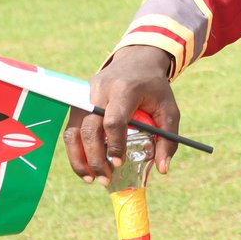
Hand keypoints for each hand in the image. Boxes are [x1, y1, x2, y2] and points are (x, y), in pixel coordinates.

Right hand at [62, 46, 178, 184]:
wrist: (136, 61)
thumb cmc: (154, 88)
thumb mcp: (169, 109)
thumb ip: (169, 138)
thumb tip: (162, 169)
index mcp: (125, 90)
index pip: (113, 120)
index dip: (114, 144)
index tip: (118, 163)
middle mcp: (100, 91)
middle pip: (90, 128)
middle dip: (95, 157)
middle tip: (105, 179)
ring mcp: (85, 95)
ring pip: (73, 130)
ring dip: (79, 158)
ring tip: (91, 179)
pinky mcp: (78, 102)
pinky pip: (71, 129)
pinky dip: (75, 150)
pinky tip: (85, 167)